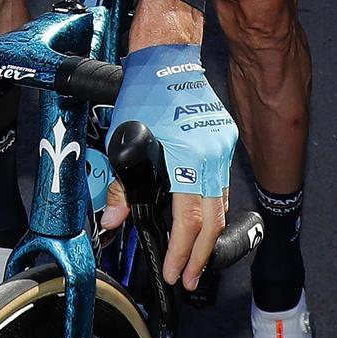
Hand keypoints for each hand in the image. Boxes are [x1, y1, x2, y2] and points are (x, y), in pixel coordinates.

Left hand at [98, 44, 236, 292]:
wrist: (168, 58)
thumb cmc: (145, 93)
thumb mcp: (124, 138)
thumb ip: (120, 185)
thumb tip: (113, 221)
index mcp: (190, 158)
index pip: (190, 220)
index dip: (182, 251)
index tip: (175, 273)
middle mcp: (213, 156)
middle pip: (213, 220)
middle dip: (200, 255)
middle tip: (189, 279)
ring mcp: (222, 147)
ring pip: (220, 204)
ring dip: (207, 235)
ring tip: (193, 260)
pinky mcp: (223, 139)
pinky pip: (220, 184)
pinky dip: (211, 208)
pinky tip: (201, 223)